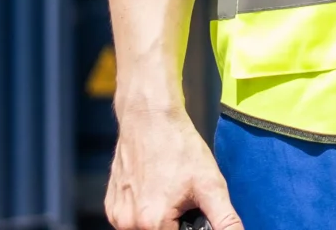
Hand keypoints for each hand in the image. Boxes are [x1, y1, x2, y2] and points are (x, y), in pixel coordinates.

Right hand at [107, 107, 239, 229]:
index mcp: (153, 222)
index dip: (190, 228)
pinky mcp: (111, 204)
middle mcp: (129, 223)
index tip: (192, 212)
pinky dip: (143, 213)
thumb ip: (225, 219)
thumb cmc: (178, 146)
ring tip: (169, 193)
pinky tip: (154, 190)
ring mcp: (117, 214)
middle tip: (183, 200)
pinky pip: (130, 220)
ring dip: (160, 221)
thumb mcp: (210, 184)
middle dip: (175, 225)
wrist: (149, 117)